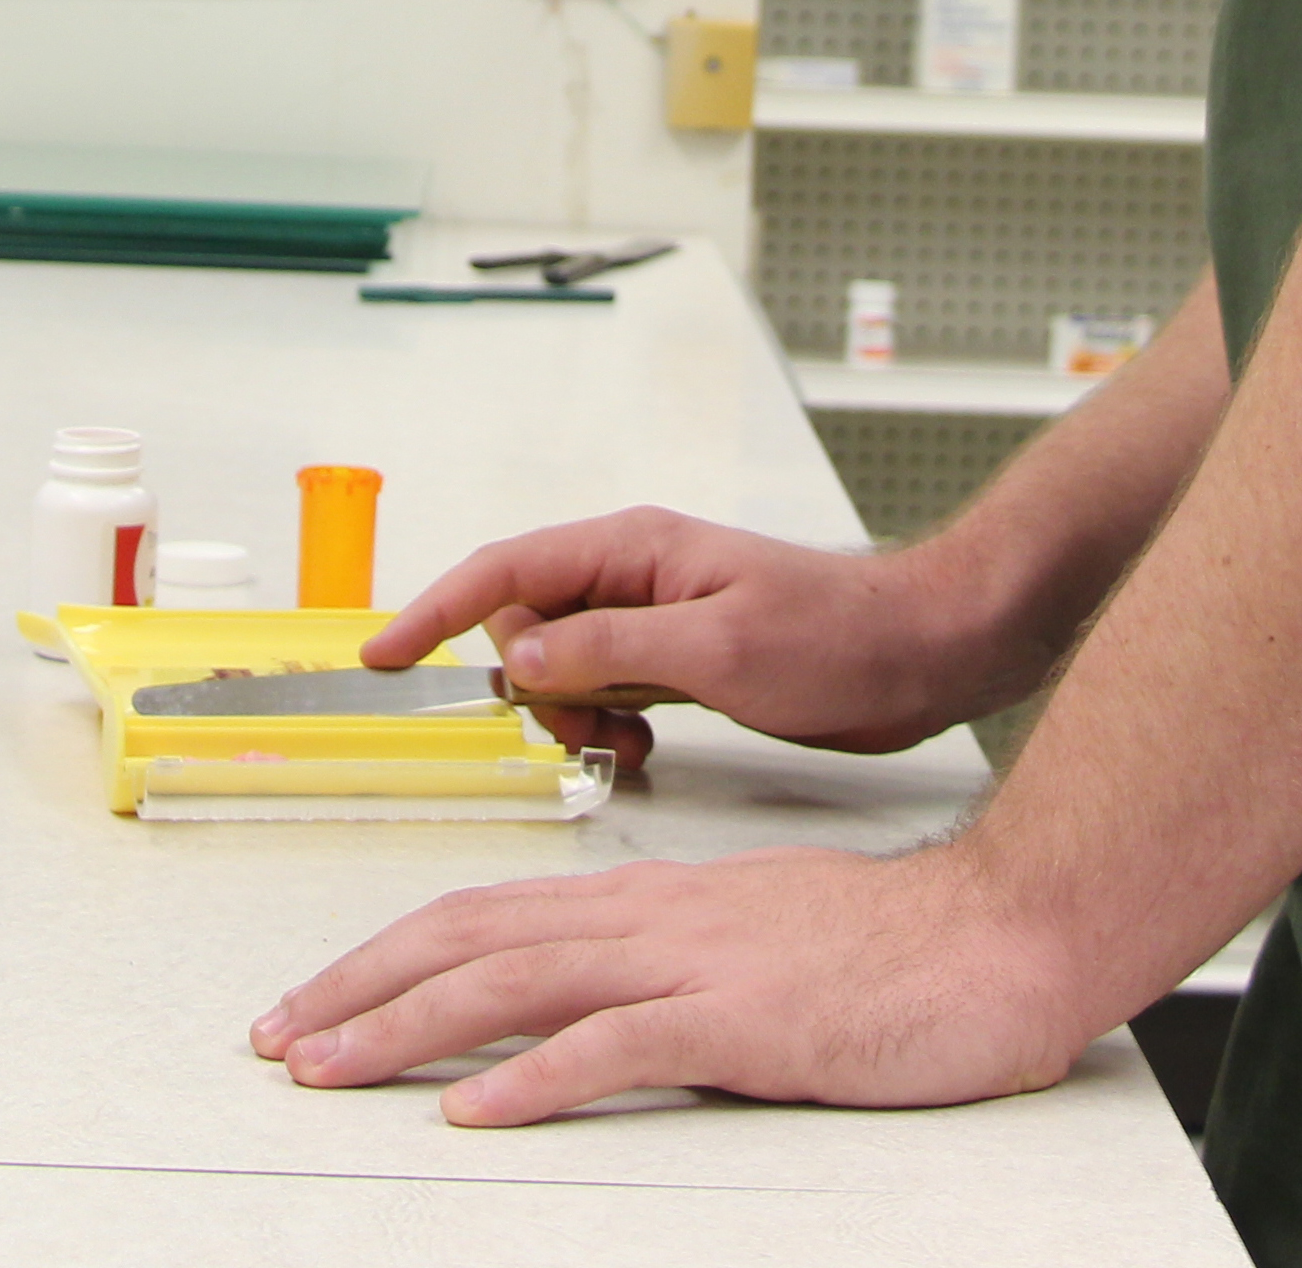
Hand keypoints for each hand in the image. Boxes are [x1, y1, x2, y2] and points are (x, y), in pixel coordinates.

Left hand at [250, 836, 1080, 1123]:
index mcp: (664, 898)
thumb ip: (680, 960)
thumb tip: (601, 1002)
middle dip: (365, 983)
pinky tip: (477, 1110)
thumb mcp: (765, 938)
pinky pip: (618, 1045)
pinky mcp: (745, 1019)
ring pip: (523, 981)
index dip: (397, 953)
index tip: (322, 997)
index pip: (497, 912)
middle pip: (481, 935)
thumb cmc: (898, 948)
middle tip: (280, 1034)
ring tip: (329, 1068)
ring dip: (410, 1028)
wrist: (1003, 929)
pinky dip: (533, 1079)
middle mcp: (662, 916)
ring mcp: (700, 962)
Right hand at [361, 508, 1017, 775]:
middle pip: (522, 624)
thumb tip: (518, 657)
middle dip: (530, 685)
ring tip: (625, 743)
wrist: (922, 653)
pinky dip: (602, 725)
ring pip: (559, 666)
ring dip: (570, 713)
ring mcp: (657, 619)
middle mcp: (638, 576)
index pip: (507, 570)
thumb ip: (609, 649)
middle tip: (587, 727)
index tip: (379, 657)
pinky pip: (601, 689)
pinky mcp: (679, 660)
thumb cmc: (839, 637)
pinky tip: (641, 751)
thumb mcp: (716, 649)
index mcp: (638, 550)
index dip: (435, 610)